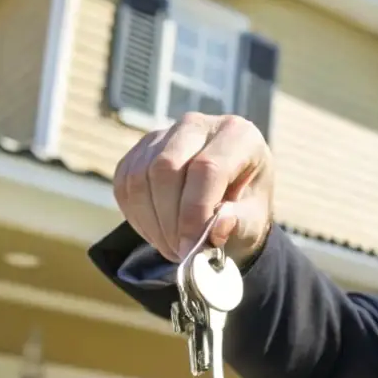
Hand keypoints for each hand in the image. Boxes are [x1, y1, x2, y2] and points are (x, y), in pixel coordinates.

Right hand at [112, 113, 274, 265]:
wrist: (229, 204)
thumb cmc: (245, 210)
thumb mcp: (253, 221)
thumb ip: (238, 223)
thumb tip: (216, 227)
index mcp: (238, 135)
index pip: (207, 167)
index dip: (195, 212)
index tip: (192, 249)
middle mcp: (199, 125)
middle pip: (166, 167)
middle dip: (169, 220)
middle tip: (181, 253)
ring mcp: (165, 134)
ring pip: (140, 176)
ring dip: (151, 222)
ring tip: (172, 247)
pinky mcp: (140, 150)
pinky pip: (125, 184)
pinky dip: (136, 216)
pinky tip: (158, 233)